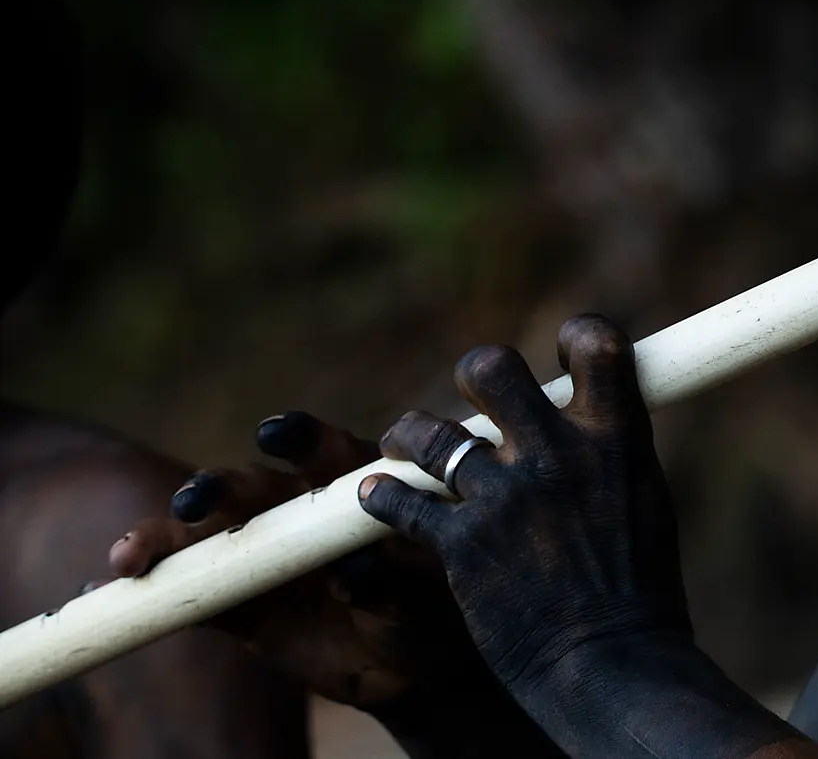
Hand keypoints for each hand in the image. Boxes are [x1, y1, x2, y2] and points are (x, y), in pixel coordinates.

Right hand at [108, 411, 486, 710]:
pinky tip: (103, 588)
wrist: (416, 664)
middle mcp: (300, 509)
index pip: (327, 450)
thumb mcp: (425, 592)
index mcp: (354, 486)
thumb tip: (362, 567)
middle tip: (196, 500)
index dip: (303, 439)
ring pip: (207, 536)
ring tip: (133, 553)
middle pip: (253, 487)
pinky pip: (187, 593)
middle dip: (221, 489)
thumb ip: (395, 575)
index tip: (279, 434)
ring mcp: (262, 553)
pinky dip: (147, 589)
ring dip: (169, 537)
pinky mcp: (237, 601)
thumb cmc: (434, 606)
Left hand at [357, 315, 691, 698]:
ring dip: (412, 434)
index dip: (576, 334)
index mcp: (616, 439)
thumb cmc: (640, 589)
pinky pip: (400, 504)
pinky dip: (382, 499)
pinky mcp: (461, 544)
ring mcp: (504, 497)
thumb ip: (614, 450)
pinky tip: (374, 497)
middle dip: (477, 373)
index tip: (563, 352)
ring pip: (430, 433)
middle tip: (472, 394)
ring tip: (403, 441)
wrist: (610, 665)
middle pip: (494, 368)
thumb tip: (599, 413)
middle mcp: (557, 455)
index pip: (597, 342)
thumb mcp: (646, 500)